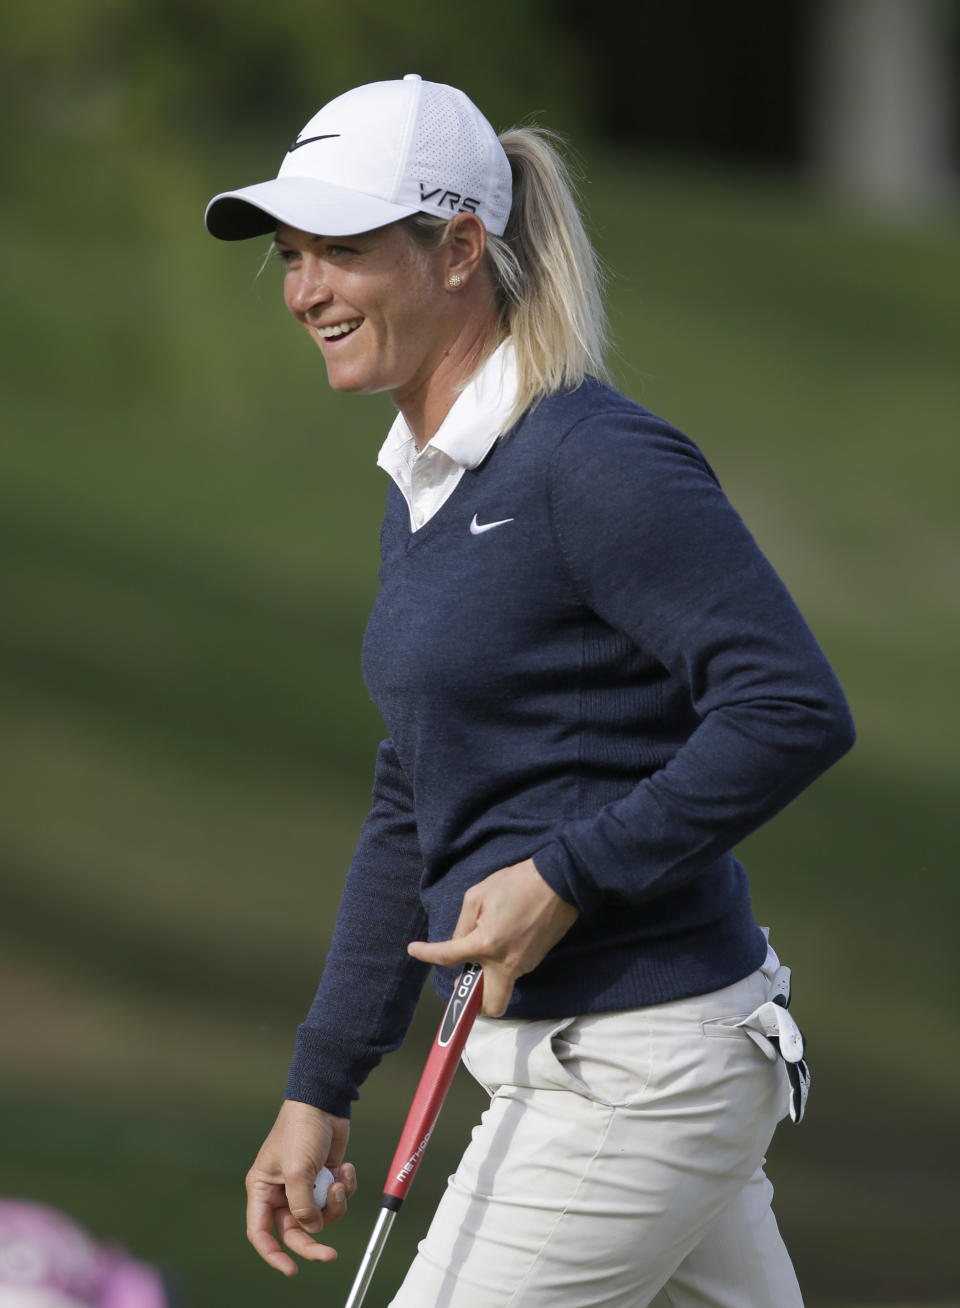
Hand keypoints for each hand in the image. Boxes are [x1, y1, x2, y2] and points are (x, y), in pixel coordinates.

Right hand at [245, 1099, 356, 1275]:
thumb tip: (312, 1229)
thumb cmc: (301, 1130)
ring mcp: (305, 1185)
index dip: (272, 1254)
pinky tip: (346, 1168)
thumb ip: (302, 1206)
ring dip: (334, 1203)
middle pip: (295, 1230)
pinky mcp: (325, 1178)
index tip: (290, 1269)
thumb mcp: (298, 1171)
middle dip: (313, 1240)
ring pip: (320, 1215)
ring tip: (339, 1180)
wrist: (325, 1102)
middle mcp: (282, 1191)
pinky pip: (335, 1198)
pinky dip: (344, 1187)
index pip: (261, 1232)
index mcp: (263, 1188)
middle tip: (330, 1255)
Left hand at [408, 859, 578, 1015]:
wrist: (560, 881)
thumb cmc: (518, 883)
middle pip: (490, 1007)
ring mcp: (524, 965)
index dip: (426, 954)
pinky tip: (505, 937)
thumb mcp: (478, 894)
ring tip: (487, 943)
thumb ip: (463, 924)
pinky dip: (503, 962)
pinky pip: (514, 970)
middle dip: (475, 1004)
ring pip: (501, 985)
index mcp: (486, 944)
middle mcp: (506, 963)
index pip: (447, 958)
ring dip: (489, 974)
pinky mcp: (536, 960)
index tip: (414, 950)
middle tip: (465, 979)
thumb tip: (459, 942)